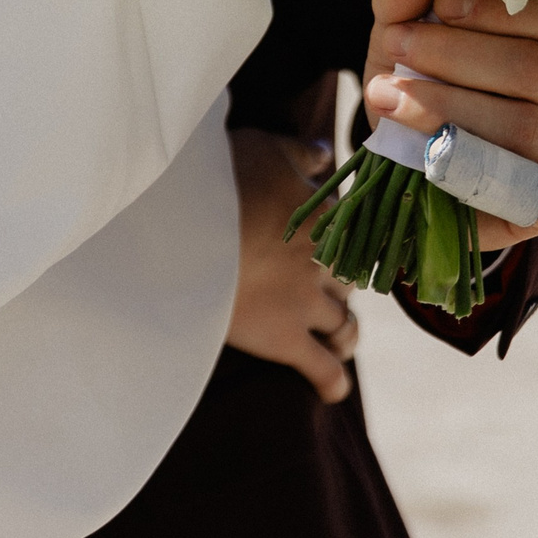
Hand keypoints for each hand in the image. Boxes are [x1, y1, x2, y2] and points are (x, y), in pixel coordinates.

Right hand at [225, 127, 358, 403]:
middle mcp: (325, 260)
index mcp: (324, 213)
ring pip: (345, 325)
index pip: (353, 229)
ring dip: (343, 331)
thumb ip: (300, 152)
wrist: (183, 227)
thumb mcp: (264, 147)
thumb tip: (326, 154)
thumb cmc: (217, 178)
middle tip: (320, 287)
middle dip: (342, 284)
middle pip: (351, 278)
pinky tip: (333, 390)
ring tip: (335, 337)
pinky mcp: (284, 338)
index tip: (326, 240)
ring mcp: (307, 301)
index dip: (342, 236)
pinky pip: (323, 368)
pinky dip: (332, 382)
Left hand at [363, 0, 537, 251]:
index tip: (439, 6)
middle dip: (457, 54)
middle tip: (396, 47)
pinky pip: (534, 191)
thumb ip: (400, 6)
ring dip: (448, 107)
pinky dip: (473, 168)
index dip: (502, 9)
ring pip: (528, 124)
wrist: (404, 166)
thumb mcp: (399, 39)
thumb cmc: (418, 88)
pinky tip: (426, 155)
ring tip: (386, 97)